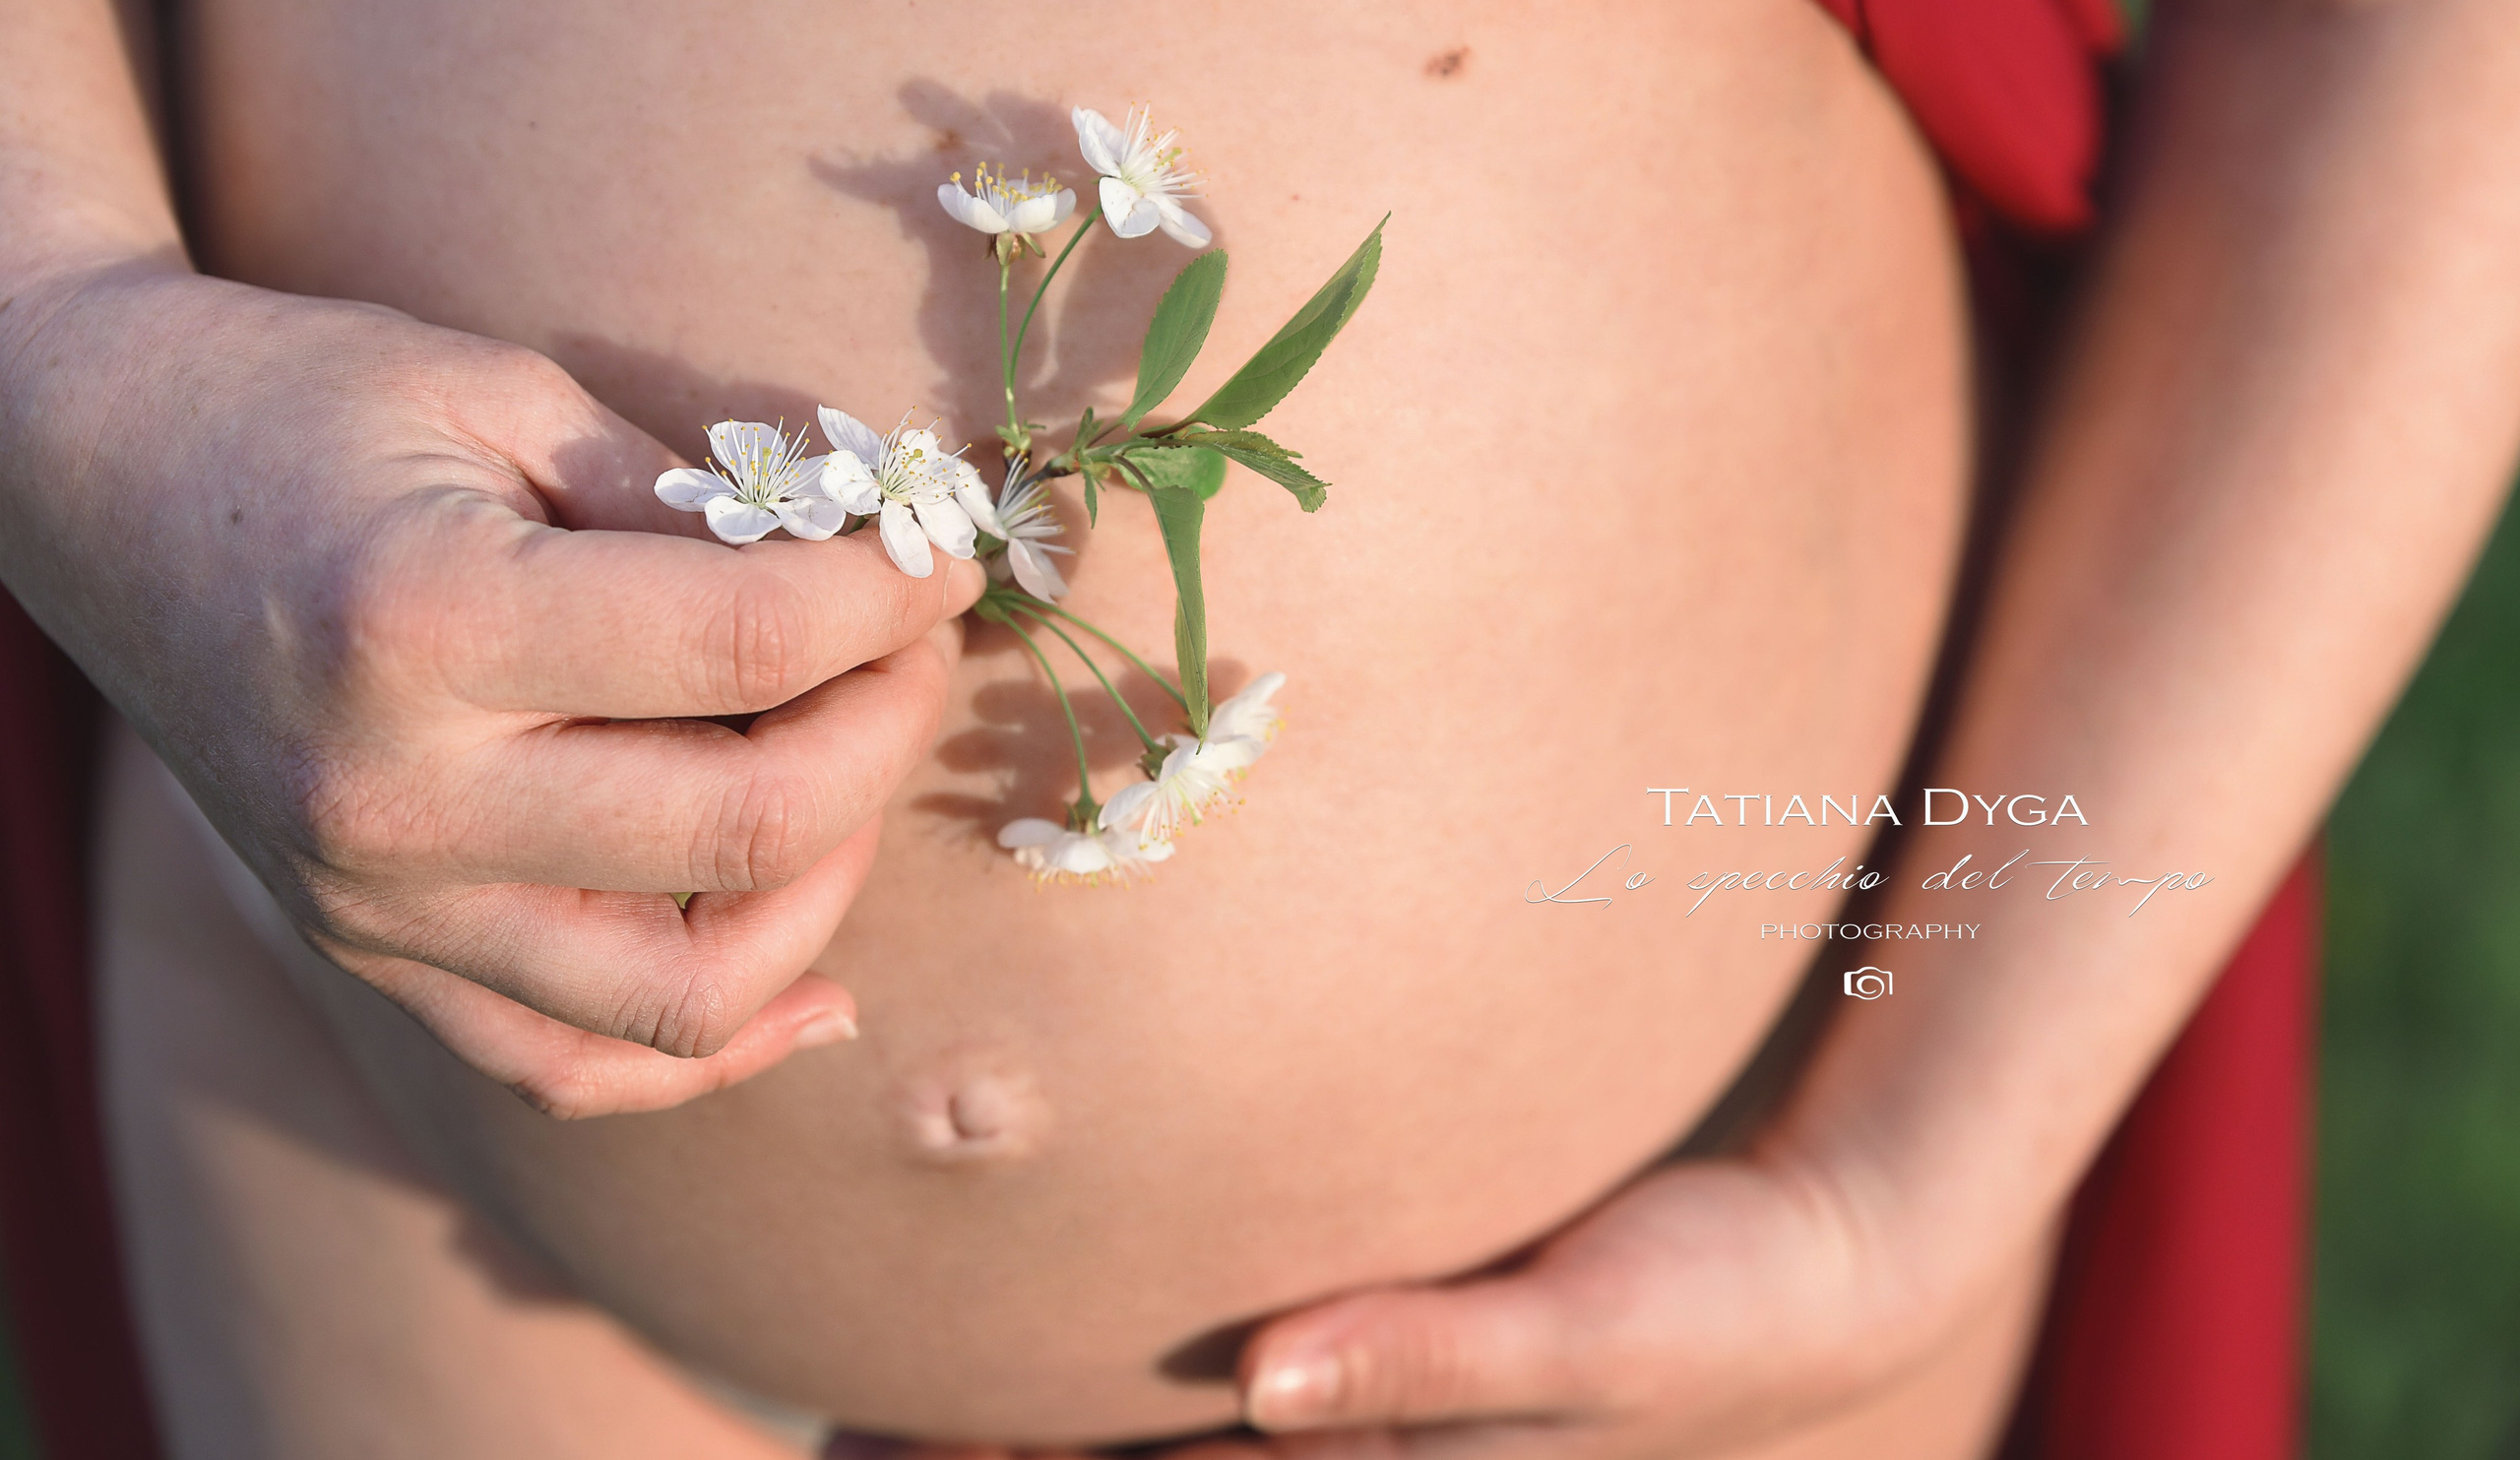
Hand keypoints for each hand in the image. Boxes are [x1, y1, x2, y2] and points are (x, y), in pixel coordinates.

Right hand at [0, 260, 980, 1116]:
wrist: (92, 475)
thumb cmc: (304, 404)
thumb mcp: (504, 398)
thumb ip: (693, 505)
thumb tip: (877, 573)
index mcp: (427, 624)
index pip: (752, 644)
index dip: (893, 597)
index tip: (945, 555)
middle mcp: (396, 801)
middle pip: (748, 829)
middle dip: (889, 725)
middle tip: (918, 642)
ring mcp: (376, 906)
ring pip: (684, 993)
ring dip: (828, 884)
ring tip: (852, 764)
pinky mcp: (374, 954)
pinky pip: (573, 1067)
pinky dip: (716, 1044)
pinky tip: (820, 988)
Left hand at [887, 1146, 2004, 1459]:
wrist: (1811, 1267)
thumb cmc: (1706, 1303)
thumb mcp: (1593, 1327)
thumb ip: (1440, 1354)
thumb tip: (1270, 1382)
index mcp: (1383, 1458)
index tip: (895, 1440)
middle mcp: (1350, 1438)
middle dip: (998, 1446)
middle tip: (846, 1426)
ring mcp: (1364, 1394)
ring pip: (1175, 1423)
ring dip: (1042, 1415)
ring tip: (886, 1396)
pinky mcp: (1392, 1333)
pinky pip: (1246, 1358)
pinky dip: (1135, 1363)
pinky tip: (1081, 1319)